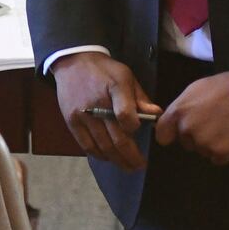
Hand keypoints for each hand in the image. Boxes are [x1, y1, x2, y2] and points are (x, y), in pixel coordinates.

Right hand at [53, 52, 162, 170]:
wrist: (74, 63)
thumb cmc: (105, 70)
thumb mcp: (126, 76)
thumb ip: (141, 97)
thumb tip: (157, 114)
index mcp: (115, 88)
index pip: (125, 114)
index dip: (134, 127)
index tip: (140, 132)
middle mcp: (97, 104)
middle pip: (115, 138)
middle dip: (130, 156)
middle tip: (140, 165)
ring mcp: (82, 115)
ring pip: (102, 146)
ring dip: (116, 160)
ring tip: (127, 166)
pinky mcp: (71, 122)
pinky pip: (86, 145)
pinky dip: (99, 155)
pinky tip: (109, 158)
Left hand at [154, 65, 228, 164]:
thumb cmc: (223, 86)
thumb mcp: (195, 89)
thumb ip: (181, 107)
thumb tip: (174, 121)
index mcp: (179, 112)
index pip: (162, 134)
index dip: (170, 134)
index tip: (176, 134)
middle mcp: (187, 129)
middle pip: (185, 143)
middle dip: (195, 136)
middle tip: (211, 123)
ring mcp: (203, 142)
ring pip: (201, 151)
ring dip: (210, 144)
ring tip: (224, 127)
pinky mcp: (220, 152)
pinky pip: (217, 159)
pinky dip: (224, 152)